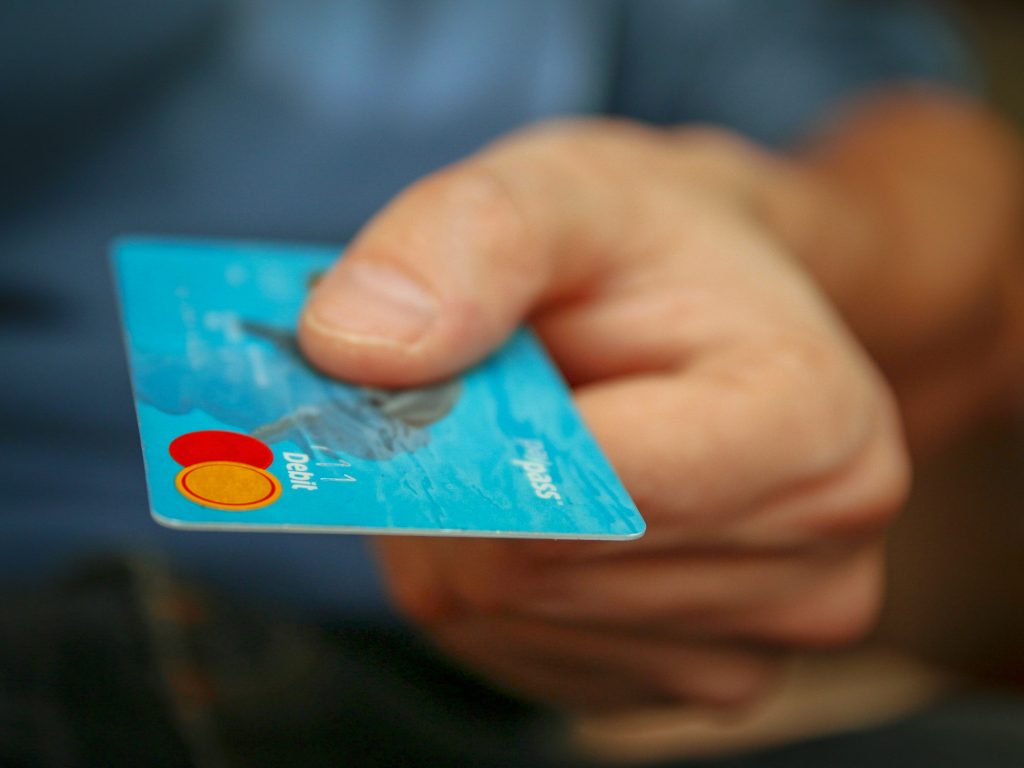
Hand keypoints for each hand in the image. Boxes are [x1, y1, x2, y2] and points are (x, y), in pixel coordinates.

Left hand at [298, 120, 909, 711]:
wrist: (718, 311)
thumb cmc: (650, 250)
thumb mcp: (567, 188)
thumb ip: (470, 240)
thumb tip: (353, 345)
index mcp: (817, 425)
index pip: (595, 486)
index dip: (472, 436)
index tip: (425, 375)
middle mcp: (817, 560)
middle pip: (535, 571)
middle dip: (455, 482)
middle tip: (468, 397)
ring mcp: (761, 646)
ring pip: (509, 621)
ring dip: (462, 533)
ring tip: (518, 444)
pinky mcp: (696, 681)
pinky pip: (520, 654)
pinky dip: (488, 585)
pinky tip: (536, 510)